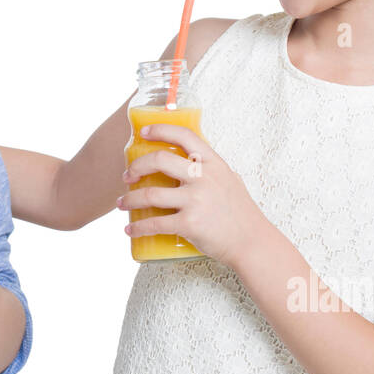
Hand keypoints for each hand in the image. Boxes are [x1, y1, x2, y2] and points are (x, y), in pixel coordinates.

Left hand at [117, 124, 267, 268]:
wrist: (252, 243)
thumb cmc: (240, 213)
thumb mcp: (229, 180)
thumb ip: (209, 170)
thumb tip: (188, 161)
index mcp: (213, 163)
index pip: (184, 135)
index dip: (160, 130)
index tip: (143, 133)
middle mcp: (203, 177)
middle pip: (159, 160)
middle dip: (136, 166)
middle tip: (127, 176)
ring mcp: (196, 200)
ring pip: (150, 194)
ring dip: (130, 200)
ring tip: (121, 204)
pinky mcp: (190, 224)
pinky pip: (156, 224)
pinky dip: (138, 228)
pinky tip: (130, 230)